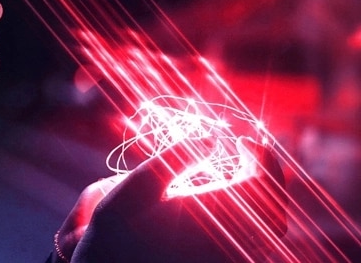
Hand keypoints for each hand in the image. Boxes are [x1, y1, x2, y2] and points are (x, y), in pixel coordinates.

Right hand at [55, 137, 286, 262]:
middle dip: (269, 179)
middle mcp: (225, 244)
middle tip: (250, 155)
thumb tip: (211, 140)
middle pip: (274, 213)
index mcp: (210, 219)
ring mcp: (224, 260)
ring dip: (263, 201)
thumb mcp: (136, 187)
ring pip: (268, 233)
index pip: (261, 188)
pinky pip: (254, 247)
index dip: (262, 161)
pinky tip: (231, 206)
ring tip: (242, 175)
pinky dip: (253, 221)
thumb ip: (176, 159)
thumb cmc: (117, 231)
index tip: (245, 142)